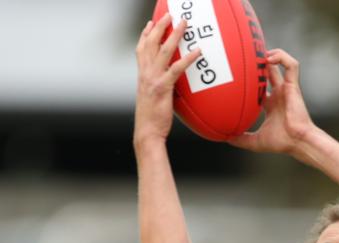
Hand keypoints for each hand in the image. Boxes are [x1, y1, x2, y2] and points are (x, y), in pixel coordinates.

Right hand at [134, 15, 201, 144]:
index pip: (141, 49)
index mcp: (142, 75)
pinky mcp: (163, 88)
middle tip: (170, 15)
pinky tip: (197, 51)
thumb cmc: (152, 119)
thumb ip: (160, 86)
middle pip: (151, 43)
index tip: (151, 23)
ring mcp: (153, 79)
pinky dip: (187, 58)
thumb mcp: (152, 98)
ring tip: (184, 23)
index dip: (145, 34)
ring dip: (174, 34)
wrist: (147, 132)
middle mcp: (145, 74)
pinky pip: (176, 69)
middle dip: (160, 26)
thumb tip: (171, 82)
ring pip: (163, 50)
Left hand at [229, 49, 316, 156]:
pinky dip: (282, 57)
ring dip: (271, 54)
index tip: (237, 73)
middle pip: (268, 71)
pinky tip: (269, 58)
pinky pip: (291, 65)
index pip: (260, 86)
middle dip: (259, 61)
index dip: (251, 78)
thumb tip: (225, 138)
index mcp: (271, 104)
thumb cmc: (281, 142)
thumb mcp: (255, 141)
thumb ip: (241, 139)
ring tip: (258, 52)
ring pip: (280, 63)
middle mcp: (278, 93)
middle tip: (245, 55)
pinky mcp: (293, 85)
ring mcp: (286, 88)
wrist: (298, 142)